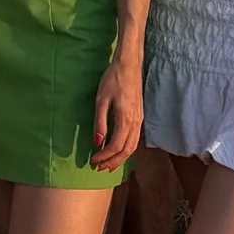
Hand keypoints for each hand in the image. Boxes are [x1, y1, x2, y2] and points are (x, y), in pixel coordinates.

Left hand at [89, 54, 142, 170]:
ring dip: (120, 158)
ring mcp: (139, 121)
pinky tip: (118, 150)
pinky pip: (135, 139)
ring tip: (108, 164)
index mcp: (125, 120)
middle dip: (113, 162)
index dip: (104, 157)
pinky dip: (126, 149)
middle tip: (99, 168)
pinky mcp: (140, 117)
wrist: (129, 65)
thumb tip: (98, 143)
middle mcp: (135, 123)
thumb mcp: (101, 100)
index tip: (93, 161)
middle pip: (126, 151)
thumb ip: (100, 123)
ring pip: (133, 147)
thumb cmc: (113, 79)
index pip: (115, 146)